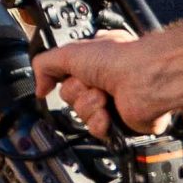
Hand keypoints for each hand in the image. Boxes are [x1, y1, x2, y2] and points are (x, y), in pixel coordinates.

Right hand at [32, 33, 167, 137]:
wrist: (143, 80)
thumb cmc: (118, 59)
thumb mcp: (68, 52)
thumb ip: (44, 65)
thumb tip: (38, 88)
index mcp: (93, 61)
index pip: (65, 75)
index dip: (64, 76)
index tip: (67, 74)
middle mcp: (103, 81)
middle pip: (70, 97)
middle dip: (77, 91)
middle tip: (90, 82)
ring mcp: (112, 103)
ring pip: (81, 115)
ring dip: (89, 106)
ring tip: (103, 96)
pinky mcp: (120, 123)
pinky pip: (96, 130)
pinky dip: (99, 122)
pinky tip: (107, 113)